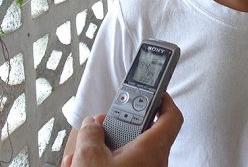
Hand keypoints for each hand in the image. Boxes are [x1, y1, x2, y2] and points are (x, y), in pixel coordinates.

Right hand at [62, 93, 182, 166]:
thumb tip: (93, 124)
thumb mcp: (88, 157)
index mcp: (152, 150)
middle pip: (137, 135)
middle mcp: (153, 164)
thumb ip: (91, 133)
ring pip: (121, 156)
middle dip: (111, 130)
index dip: (165, 99)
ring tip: (75, 159)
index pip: (172, 117)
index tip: (155, 89)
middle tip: (95, 129)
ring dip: (97, 153)